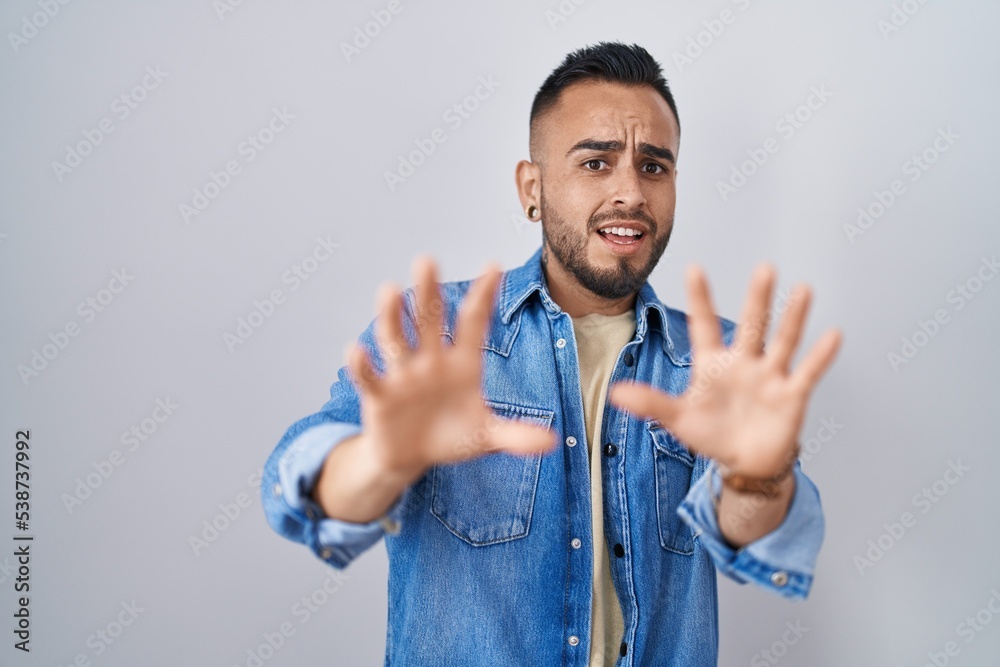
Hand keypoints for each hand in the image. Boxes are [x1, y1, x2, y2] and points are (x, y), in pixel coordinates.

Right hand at [346, 255, 556, 482]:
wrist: (411, 458)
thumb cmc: (451, 437)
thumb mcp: (486, 437)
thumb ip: (516, 436)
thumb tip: (551, 442)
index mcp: (462, 362)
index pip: (473, 322)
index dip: (483, 296)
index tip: (494, 266)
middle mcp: (430, 360)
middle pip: (428, 320)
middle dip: (427, 292)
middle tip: (426, 260)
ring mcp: (403, 375)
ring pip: (396, 339)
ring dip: (392, 316)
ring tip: (389, 290)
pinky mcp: (380, 396)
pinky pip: (370, 377)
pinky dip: (362, 365)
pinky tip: (357, 349)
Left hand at [609, 264, 841, 479]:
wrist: (744, 462)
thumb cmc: (711, 434)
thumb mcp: (678, 419)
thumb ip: (650, 404)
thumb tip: (616, 393)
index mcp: (713, 363)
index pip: (705, 324)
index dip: (700, 298)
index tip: (695, 268)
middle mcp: (744, 362)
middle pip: (752, 325)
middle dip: (758, 299)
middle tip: (765, 268)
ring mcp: (770, 376)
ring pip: (783, 341)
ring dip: (793, 318)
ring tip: (803, 290)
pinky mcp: (791, 395)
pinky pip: (807, 372)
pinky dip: (820, 356)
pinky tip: (833, 334)